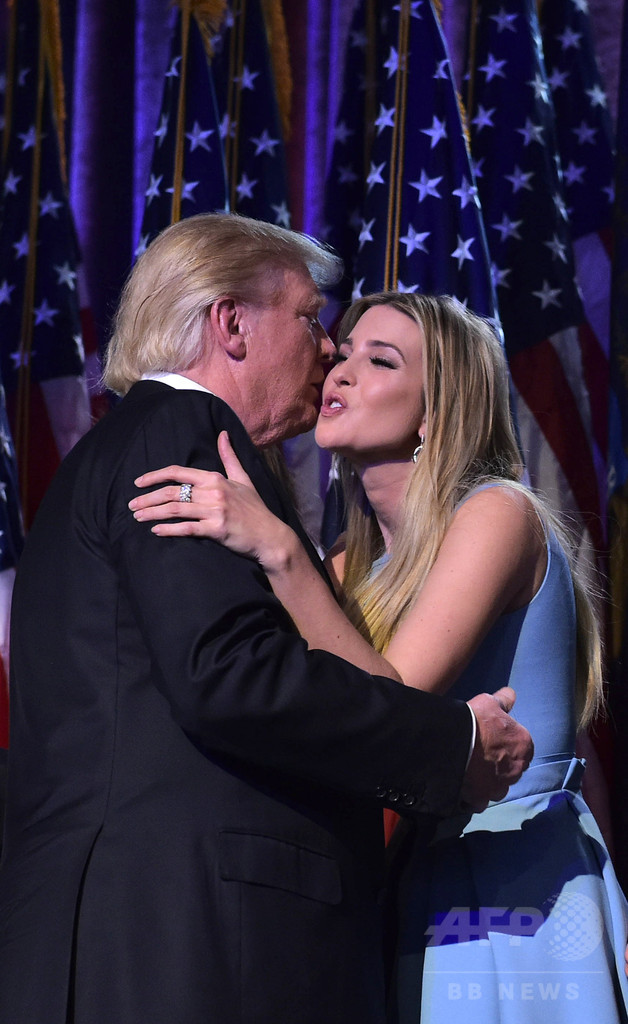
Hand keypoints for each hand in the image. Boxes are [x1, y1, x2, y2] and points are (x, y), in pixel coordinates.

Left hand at [129, 432, 297, 571]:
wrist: (270, 536)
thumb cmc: (255, 509)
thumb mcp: (243, 479)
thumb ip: (229, 457)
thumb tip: (223, 434)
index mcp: (215, 478)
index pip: (179, 472)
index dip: (155, 476)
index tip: (139, 482)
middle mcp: (213, 492)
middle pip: (172, 492)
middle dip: (148, 498)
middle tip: (132, 505)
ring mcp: (215, 510)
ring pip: (175, 509)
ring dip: (152, 513)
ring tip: (138, 517)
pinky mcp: (216, 529)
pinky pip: (186, 528)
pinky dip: (169, 530)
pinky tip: (156, 531)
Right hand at [461, 687, 532, 811]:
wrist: (453, 742)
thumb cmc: (475, 720)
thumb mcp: (489, 702)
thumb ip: (504, 700)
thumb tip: (512, 694)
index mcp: (524, 745)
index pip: (523, 748)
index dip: (509, 745)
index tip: (495, 741)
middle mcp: (517, 768)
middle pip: (513, 769)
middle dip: (502, 766)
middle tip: (484, 757)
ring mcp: (501, 785)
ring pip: (500, 787)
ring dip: (492, 783)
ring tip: (475, 774)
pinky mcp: (483, 797)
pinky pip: (482, 801)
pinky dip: (476, 796)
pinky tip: (467, 788)